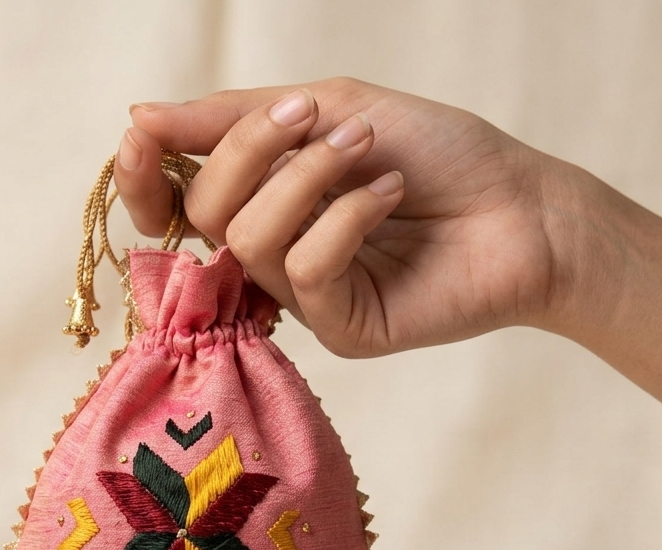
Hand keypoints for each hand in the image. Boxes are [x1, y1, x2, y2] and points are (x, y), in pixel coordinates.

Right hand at [115, 77, 557, 357]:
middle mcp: (273, 253)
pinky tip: (387, 197)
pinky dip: (345, 219)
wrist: (522, 204)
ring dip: (304, 178)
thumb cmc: (436, 151)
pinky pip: (306, 271)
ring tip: (364, 148)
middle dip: (246, 153)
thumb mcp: (330, 107)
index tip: (141, 136)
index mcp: (262, 199)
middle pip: (204, 215)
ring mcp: (303, 297)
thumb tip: (139, 117)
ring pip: (250, 241)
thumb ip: (234, 118)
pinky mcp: (339, 329)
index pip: (175, 203)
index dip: (145, 176)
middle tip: (307, 116)